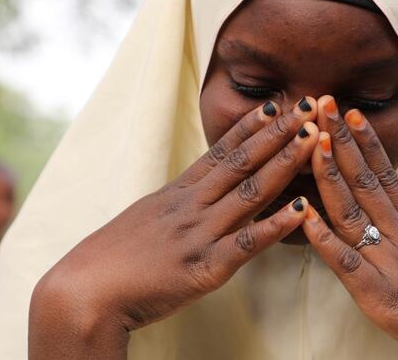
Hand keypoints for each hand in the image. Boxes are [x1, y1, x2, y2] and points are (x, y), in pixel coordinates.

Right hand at [29, 99, 318, 358]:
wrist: (82, 293)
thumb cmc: (114, 256)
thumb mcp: (149, 214)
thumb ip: (180, 199)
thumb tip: (201, 185)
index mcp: (179, 192)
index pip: (222, 150)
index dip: (252, 125)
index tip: (278, 103)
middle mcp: (193, 206)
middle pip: (242, 161)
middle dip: (279, 132)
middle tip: (309, 105)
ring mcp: (200, 234)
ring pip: (250, 192)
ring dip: (285, 163)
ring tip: (314, 140)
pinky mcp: (204, 269)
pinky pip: (246, 244)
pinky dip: (276, 226)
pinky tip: (303, 211)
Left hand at [301, 96, 397, 359]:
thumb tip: (397, 222)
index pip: (387, 176)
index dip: (366, 143)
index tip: (351, 112)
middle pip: (367, 181)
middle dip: (343, 140)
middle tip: (323, 103)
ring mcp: (392, 265)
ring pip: (355, 211)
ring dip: (331, 173)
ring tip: (314, 138)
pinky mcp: (382, 297)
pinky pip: (348, 264)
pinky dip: (324, 238)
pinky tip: (303, 214)